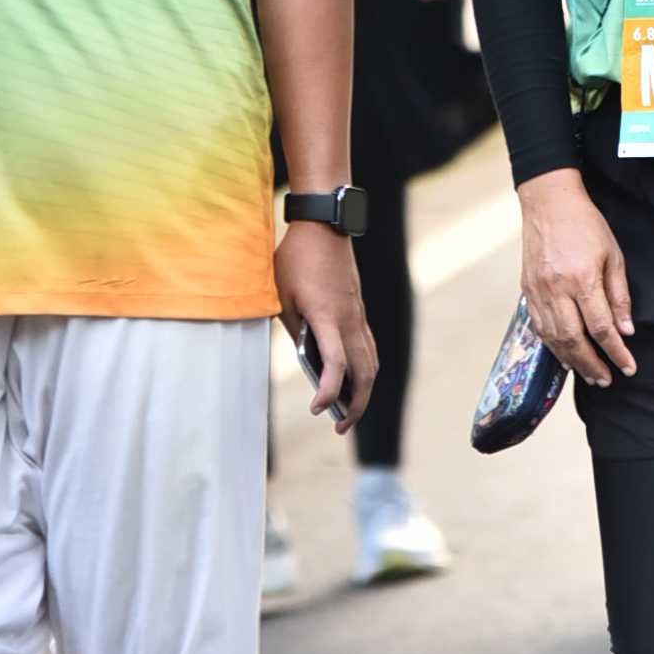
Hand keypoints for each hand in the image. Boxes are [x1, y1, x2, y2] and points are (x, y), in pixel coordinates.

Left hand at [276, 222, 377, 433]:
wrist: (324, 226)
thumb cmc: (295, 258)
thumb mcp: (281, 294)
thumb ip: (294, 327)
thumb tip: (306, 356)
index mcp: (327, 316)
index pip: (336, 365)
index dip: (329, 392)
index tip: (317, 409)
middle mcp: (349, 319)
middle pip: (365, 373)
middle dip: (355, 406)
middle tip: (338, 427)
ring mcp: (358, 315)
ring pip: (372, 363)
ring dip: (363, 391)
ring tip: (346, 411)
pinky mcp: (359, 310)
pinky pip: (369, 348)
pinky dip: (365, 371)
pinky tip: (351, 380)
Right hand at [518, 168, 636, 386]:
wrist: (549, 202)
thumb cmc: (586, 225)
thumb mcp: (613, 255)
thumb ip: (619, 295)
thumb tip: (625, 330)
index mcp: (582, 278)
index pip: (602, 327)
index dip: (617, 352)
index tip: (628, 367)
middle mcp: (557, 288)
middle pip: (575, 340)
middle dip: (592, 365)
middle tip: (605, 380)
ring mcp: (538, 290)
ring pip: (554, 337)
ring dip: (572, 360)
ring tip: (588, 374)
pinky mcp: (527, 289)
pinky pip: (539, 326)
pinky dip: (552, 345)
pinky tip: (564, 354)